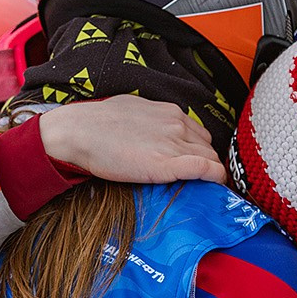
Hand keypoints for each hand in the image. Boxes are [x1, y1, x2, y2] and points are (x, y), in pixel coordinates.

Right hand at [40, 97, 225, 184]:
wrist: (80, 132)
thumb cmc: (98, 123)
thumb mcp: (132, 110)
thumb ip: (150, 120)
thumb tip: (151, 129)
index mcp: (169, 112)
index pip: (199, 133)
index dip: (199, 150)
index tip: (196, 162)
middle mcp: (177, 125)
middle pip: (208, 147)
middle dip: (207, 162)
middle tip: (200, 179)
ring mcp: (174, 143)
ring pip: (210, 158)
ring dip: (210, 172)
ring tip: (204, 187)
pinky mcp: (168, 164)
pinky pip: (206, 169)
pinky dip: (215, 177)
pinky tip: (214, 186)